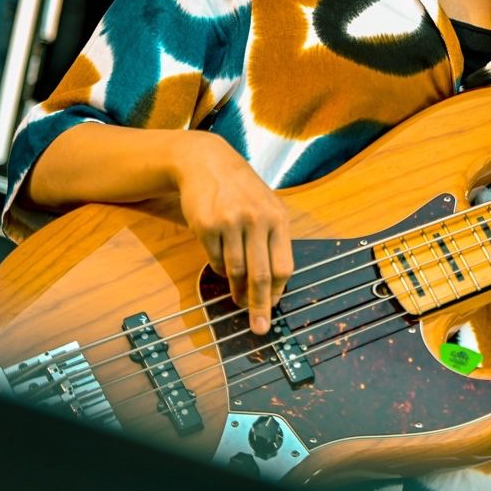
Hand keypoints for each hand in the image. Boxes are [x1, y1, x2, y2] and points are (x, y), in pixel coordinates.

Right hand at [173, 132, 293, 333]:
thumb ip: (273, 240)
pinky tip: (221, 258)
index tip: (272, 310)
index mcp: (278, 218)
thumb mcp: (267, 206)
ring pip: (235, 271)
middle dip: (259, 306)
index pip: (284, 265)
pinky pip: (215, 261)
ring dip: (236, 288)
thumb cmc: (242, 190)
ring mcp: (231, 222)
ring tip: (236, 294)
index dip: (278, 293)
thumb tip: (274, 286)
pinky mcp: (206, 226)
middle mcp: (257, 220)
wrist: (207, 163)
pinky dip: (219, 267)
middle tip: (258, 327)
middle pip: (261, 275)